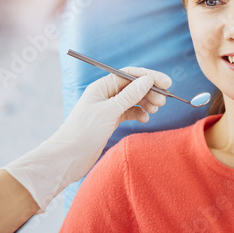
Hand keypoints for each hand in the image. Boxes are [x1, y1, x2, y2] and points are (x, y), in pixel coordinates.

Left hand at [2, 67, 170, 210]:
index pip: (129, 74)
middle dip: (149, 91)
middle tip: (163, 101)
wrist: (67, 157)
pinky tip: (145, 118)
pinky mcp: (110, 121)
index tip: (166, 83)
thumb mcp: (109, 111)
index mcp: (102, 87)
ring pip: (133, 99)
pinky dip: (139, 114)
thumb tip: (147, 80)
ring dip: (146, 102)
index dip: (148, 76)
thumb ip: (129, 96)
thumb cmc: (84, 132)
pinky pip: (129, 112)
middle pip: (133, 86)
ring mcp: (108, 108)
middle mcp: (106, 95)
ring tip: (156, 109)